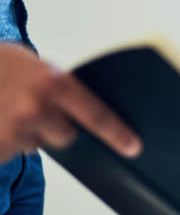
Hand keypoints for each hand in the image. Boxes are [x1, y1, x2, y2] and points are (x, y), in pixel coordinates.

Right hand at [0, 44, 140, 161]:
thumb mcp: (32, 64)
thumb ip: (57, 85)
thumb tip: (84, 110)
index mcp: (52, 83)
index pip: (96, 114)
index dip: (117, 133)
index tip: (133, 147)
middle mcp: (36, 108)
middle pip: (66, 136)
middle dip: (55, 127)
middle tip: (34, 109)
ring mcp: (13, 130)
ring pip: (35, 143)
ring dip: (25, 132)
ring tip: (6, 108)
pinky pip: (11, 150)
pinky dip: (5, 139)